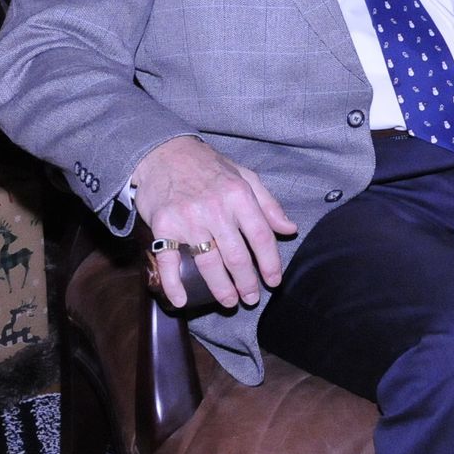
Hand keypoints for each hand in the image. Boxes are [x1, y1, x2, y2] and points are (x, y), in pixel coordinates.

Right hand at [132, 135, 298, 309]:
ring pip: (208, 263)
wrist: (163, 152)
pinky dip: (174, 285)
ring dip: (221, 288)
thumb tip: (290, 229)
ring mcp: (188, 219)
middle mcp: (215, 209)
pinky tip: (181, 301)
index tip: (273, 281)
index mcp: (239, 195)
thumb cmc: (208, 166)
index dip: (270, 263)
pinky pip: (169, 262)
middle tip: (251, 298)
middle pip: (236, 256)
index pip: (261, 237)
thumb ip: (268, 204)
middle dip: (247, 283)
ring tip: (230, 301)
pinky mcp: (163, 227)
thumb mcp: (245, 176)